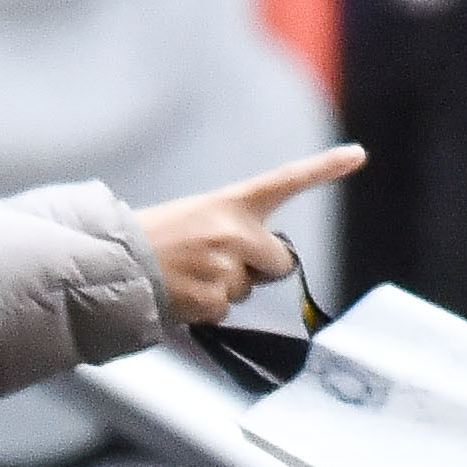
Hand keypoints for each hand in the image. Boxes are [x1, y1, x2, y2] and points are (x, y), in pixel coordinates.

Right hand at [137, 146, 362, 322]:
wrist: (109, 264)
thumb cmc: (150, 241)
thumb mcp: (194, 220)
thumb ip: (233, 235)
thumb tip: (263, 268)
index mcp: (230, 204)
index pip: (285, 180)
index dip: (324, 168)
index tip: (358, 155)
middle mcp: (234, 232)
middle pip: (279, 263)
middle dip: (257, 269)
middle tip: (215, 264)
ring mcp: (225, 267)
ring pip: (246, 291)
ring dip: (223, 290)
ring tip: (185, 277)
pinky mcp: (211, 298)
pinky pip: (224, 312)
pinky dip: (204, 310)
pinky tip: (179, 294)